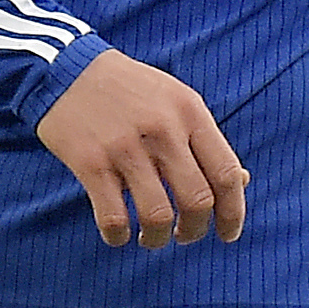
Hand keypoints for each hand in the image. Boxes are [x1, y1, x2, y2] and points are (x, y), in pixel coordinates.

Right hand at [35, 49, 249, 248]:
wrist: (66, 68)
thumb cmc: (130, 90)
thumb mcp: (176, 101)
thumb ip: (205, 141)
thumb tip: (241, 182)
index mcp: (190, 112)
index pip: (227, 173)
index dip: (233, 213)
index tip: (227, 233)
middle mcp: (163, 129)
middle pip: (198, 200)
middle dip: (195, 231)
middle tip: (184, 235)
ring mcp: (126, 147)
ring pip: (158, 216)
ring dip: (158, 239)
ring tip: (151, 237)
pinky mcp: (90, 163)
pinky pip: (114, 218)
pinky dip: (119, 237)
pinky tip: (119, 234)